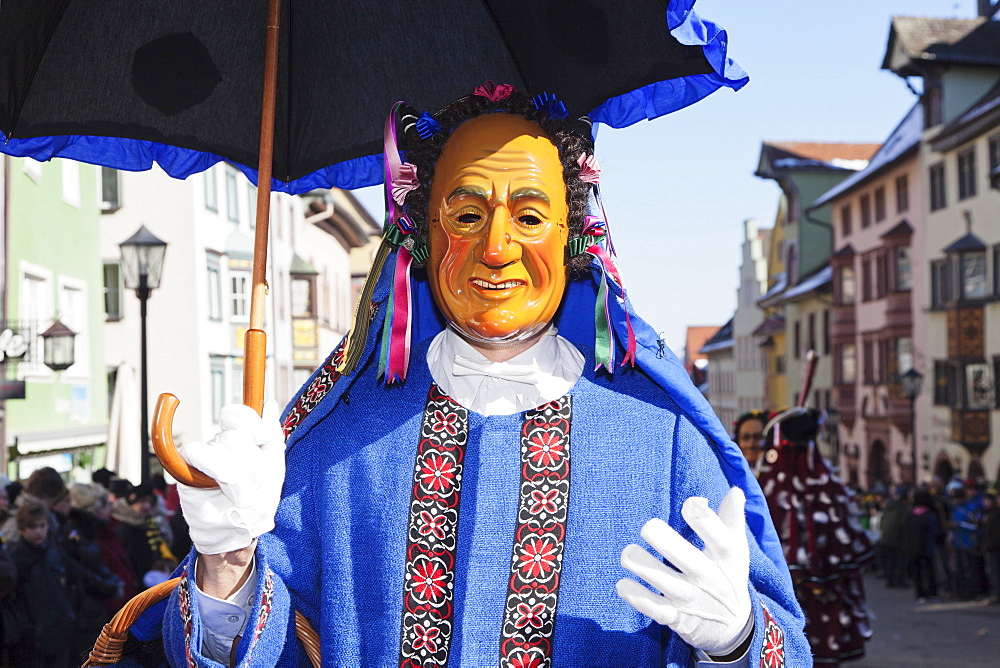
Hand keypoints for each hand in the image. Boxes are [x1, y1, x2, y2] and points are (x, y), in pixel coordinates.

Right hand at [176, 401, 284, 554]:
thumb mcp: (273, 467)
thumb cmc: (257, 498)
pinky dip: (213, 469)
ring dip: (238, 481)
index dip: (251, 423)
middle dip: (252, 466)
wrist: (239, 533)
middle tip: (255, 487)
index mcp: (239, 439)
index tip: (262, 440)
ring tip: (241, 498)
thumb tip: (269, 402)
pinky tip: (219, 484)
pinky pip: (195, 453)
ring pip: (220, 451)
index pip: (237, 414)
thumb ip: (271, 435)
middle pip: (234, 438)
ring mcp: (199, 459)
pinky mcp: (185, 474)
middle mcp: (217, 444)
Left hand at [616, 487, 751, 655]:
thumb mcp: (736, 549)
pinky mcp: (677, 618)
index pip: (722, 541)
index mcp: (728, 560)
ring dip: (646, 569)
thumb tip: (735, 490)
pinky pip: (656, 610)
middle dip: (669, 545)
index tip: (691, 504)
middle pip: (691, 563)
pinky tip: (623, 584)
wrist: (732, 627)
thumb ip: (732, 519)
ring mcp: (692, 600)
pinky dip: (639, 599)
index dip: (707, 523)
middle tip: (648, 526)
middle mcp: (710, 580)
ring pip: (668, 584)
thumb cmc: (728, 574)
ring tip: (628, 553)